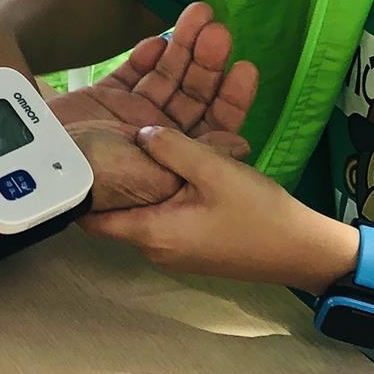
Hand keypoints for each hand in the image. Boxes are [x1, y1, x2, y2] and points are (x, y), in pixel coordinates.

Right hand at [50, 2, 257, 158]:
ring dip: (183, 47)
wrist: (38, 165)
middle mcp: (157, 136)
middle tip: (219, 31)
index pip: (213, 127)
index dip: (232, 98)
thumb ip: (199, 155)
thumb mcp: (158, 176)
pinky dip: (147, 55)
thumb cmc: (101, 176)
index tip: (245, 67)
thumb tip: (239, 143)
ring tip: (199, 15)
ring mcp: (130, 115)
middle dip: (208, 62)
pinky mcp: (105, 97)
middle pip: (192, 96)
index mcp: (174, 160)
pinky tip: (160, 39)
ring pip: (166, 77)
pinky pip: (134, 72)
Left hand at [80, 126, 356, 292]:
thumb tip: (140, 133)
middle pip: (120, 198)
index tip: (69, 152)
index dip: (78, 187)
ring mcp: (174, 238)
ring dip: (144, 161)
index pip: (93, 216)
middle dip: (115, 160)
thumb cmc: (260, 216)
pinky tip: (170, 139)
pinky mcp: (193, 231)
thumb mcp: (215, 172)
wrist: (304, 252)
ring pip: (147, 192)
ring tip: (134, 122)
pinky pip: (168, 197)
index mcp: (151, 231)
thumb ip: (173, 149)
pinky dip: (166, 171)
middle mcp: (155, 240)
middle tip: (104, 121)